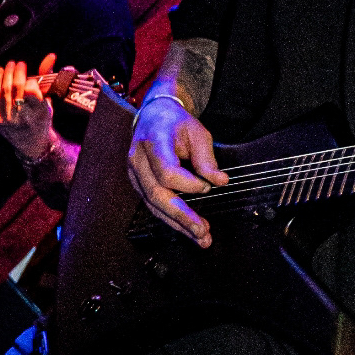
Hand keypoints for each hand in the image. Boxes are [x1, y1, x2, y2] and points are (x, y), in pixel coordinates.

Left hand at [0, 51, 56, 162]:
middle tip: (19, 64)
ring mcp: (8, 119)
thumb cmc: (42, 119)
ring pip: (4, 90)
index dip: (30, 82)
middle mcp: (23, 117)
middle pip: (16, 88)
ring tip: (10, 65)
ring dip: (7, 74)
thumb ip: (47, 77)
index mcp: (40, 114)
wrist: (31, 143)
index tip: (31, 76)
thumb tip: (50, 56)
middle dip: (17, 72)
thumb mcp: (49, 100)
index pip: (31, 93)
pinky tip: (1, 72)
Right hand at [128, 100, 227, 245]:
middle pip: (157, 195)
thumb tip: (220, 181)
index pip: (166, 172)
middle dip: (182, 216)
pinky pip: (153, 206)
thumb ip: (207, 158)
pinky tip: (188, 230)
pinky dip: (172, 220)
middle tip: (203, 231)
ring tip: (200, 238)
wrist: (154, 116)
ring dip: (178, 225)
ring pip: (154, 206)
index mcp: (152, 141)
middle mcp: (138, 160)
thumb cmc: (177, 123)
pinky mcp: (138, 185)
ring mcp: (134, 174)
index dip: (189, 184)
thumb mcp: (197, 132)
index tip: (208, 187)